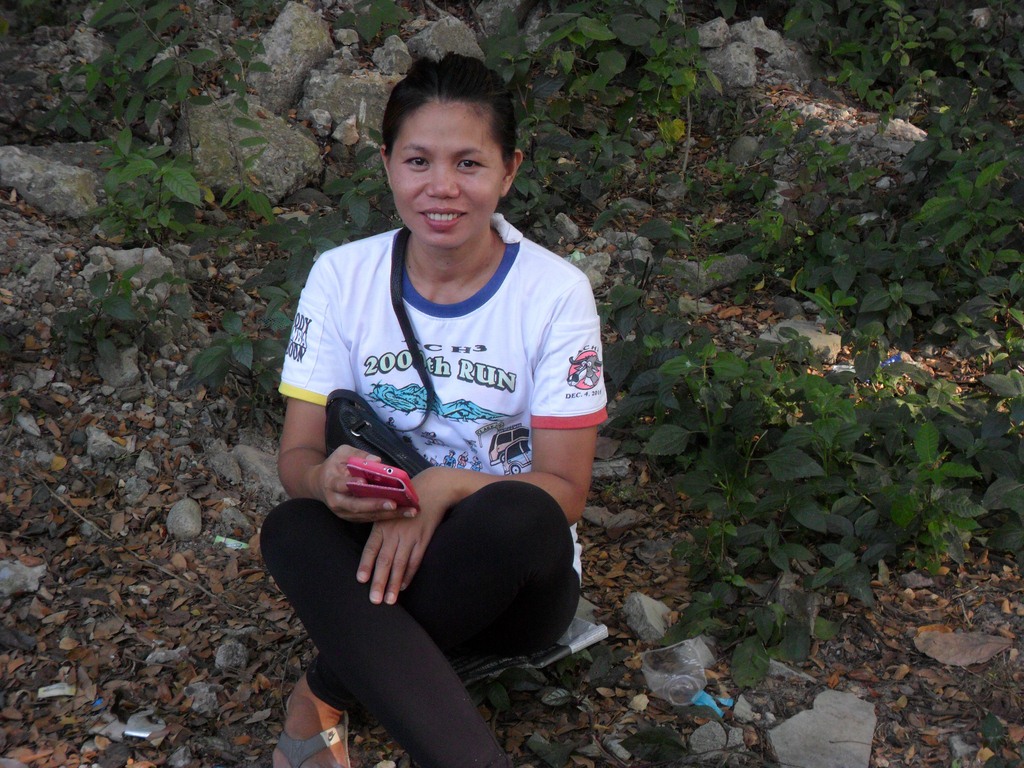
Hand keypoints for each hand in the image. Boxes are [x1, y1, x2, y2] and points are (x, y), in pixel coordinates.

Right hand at [316, 445, 417, 522]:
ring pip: (366, 515)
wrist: (319, 484)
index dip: (352, 484)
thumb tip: (377, 461)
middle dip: (376, 505)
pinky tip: (402, 512)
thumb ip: (358, 455)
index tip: (364, 482)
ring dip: (387, 514)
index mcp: (331, 482)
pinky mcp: (352, 518)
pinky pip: (370, 519)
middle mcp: (336, 501)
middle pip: (356, 506)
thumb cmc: (334, 466)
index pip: (340, 485)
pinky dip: (386, 516)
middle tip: (394, 503)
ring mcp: (343, 512)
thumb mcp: (342, 453)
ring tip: (407, 510)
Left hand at [356, 467, 460, 603]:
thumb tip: (370, 552)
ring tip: (389, 600)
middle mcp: (394, 532)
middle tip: (374, 600)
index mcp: (382, 525)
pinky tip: (403, 586)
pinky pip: (415, 560)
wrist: (432, 490)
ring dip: (394, 583)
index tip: (361, 580)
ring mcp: (410, 536)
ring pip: (400, 564)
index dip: (366, 564)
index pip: (371, 548)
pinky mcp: (424, 539)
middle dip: (378, 581)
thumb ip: (379, 531)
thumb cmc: (405, 502)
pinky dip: (409, 574)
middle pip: (384, 560)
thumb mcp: (387, 511)